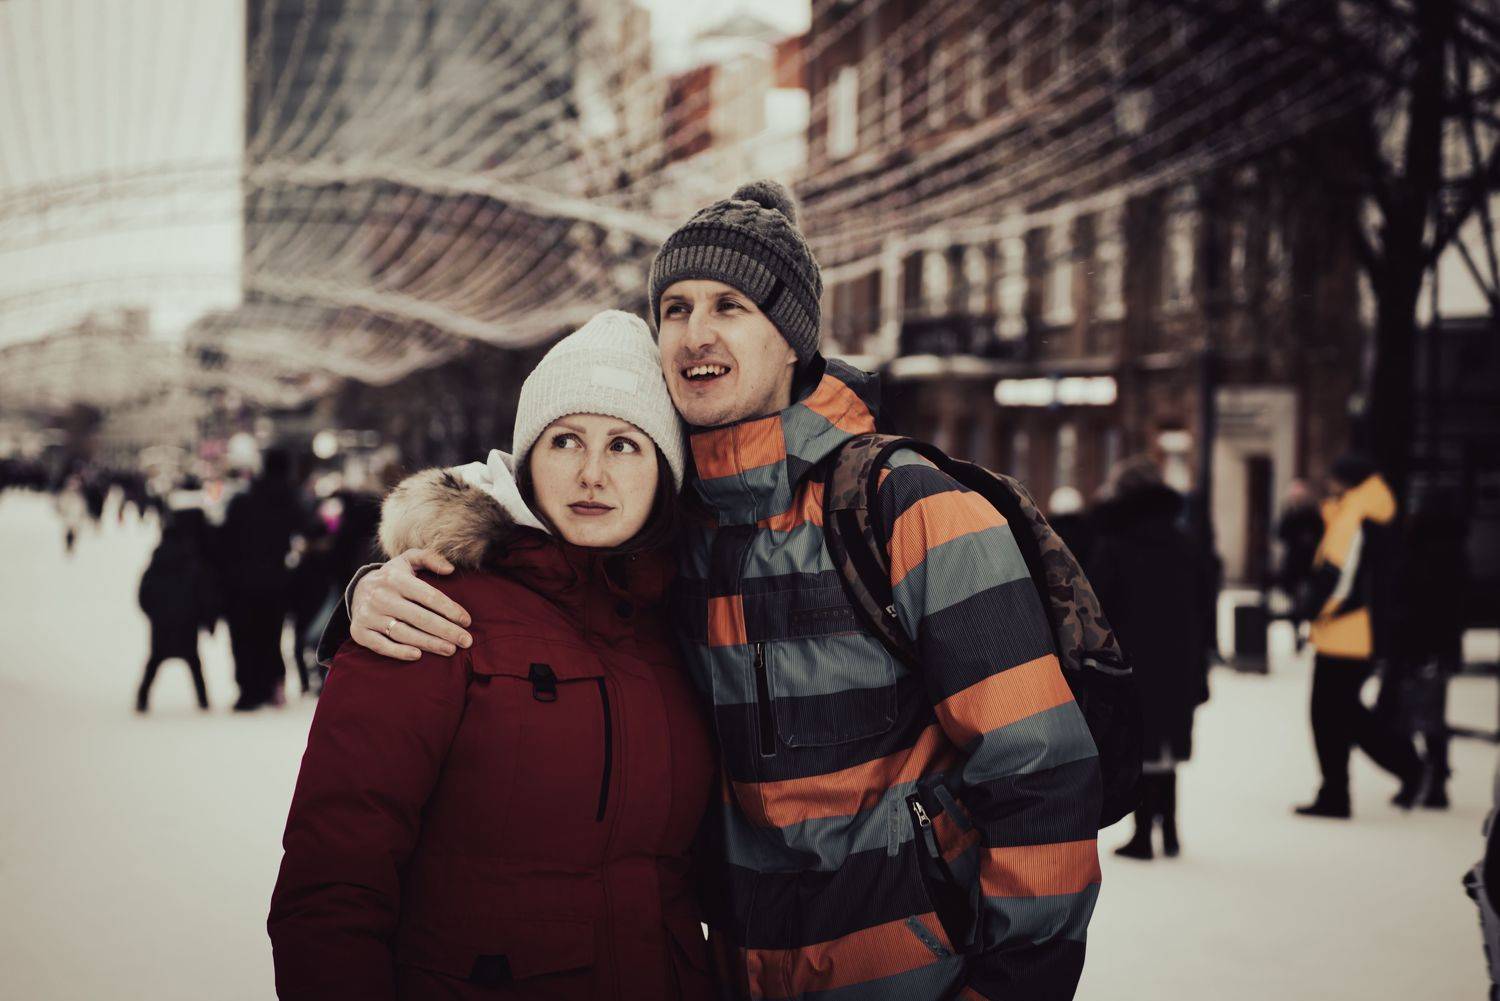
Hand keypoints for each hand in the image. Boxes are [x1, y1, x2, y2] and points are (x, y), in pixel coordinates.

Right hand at [349, 549, 473, 660]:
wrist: (357, 589)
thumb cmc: (393, 577)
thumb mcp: (408, 560)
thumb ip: (430, 558)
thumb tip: (451, 569)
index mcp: (395, 578)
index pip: (429, 596)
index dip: (450, 609)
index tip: (467, 621)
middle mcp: (381, 597)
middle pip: (420, 618)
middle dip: (446, 631)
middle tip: (466, 641)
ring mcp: (369, 615)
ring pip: (403, 633)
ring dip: (429, 644)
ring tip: (450, 650)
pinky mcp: (360, 632)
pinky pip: (381, 646)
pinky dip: (399, 652)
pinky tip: (418, 656)